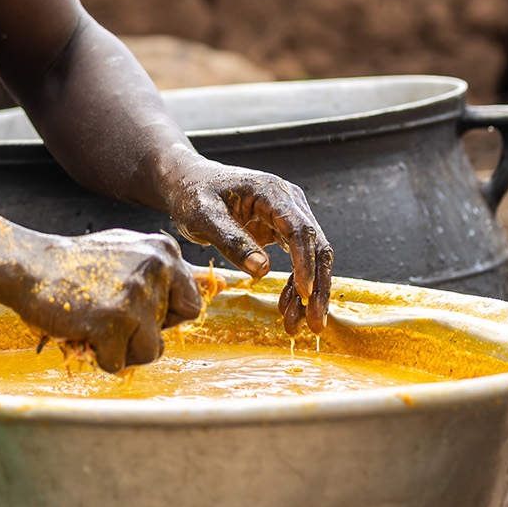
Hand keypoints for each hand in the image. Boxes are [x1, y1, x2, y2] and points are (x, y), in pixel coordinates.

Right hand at [17, 229, 204, 372]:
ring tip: (96, 324)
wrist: (29, 265)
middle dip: (139, 333)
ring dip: (122, 349)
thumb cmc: (77, 264)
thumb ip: (165, 272)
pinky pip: (119, 364)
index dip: (163, 316)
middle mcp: (155, 270)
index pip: (191, 305)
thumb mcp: (129, 252)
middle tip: (108, 312)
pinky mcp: (112, 322)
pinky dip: (99, 357)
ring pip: (150, 353)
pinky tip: (83, 330)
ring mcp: (134, 297)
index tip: (136, 308)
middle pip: (167, 332)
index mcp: (164, 252)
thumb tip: (218, 285)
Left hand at [159, 156, 333, 334]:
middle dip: (318, 286)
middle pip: (316, 245)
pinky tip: (287, 307)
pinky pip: (298, 261)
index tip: (305, 293)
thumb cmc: (194, 193)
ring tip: (295, 324)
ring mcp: (287, 217)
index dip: (306, 262)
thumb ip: (232, 241)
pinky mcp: (281, 231)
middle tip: (314, 322)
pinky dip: (295, 286)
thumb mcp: (204, 216)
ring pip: (312, 257)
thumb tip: (262, 270)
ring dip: (307, 293)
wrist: (189, 182)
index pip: (300, 228)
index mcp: (272, 191)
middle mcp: (288, 202)